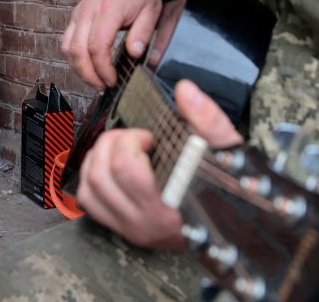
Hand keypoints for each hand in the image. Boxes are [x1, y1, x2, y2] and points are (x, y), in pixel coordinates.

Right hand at [62, 0, 161, 89]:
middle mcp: (88, 11)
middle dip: (89, 74)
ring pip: (67, 48)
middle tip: (103, 87)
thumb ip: (143, 33)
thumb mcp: (152, 11)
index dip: (103, 68)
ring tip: (96, 81)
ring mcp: (78, 14)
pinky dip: (74, 59)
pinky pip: (66, 42)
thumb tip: (135, 54)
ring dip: (79, 69)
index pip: (97, 45)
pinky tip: (88, 68)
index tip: (113, 80)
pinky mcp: (74, 17)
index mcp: (108, 10)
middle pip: (77, 50)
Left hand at [77, 80, 242, 248]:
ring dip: (99, 158)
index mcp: (171, 204)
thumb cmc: (227, 186)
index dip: (133, 141)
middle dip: (113, 143)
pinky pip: (89, 201)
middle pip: (102, 174)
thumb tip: (184, 90)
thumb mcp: (225, 150)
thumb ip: (207, 118)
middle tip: (135, 138)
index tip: (150, 137)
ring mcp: (130, 228)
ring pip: (90, 187)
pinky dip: (92, 177)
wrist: (230, 223)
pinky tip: (110, 165)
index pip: (127, 170)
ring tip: (122, 148)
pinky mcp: (121, 228)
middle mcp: (146, 222)